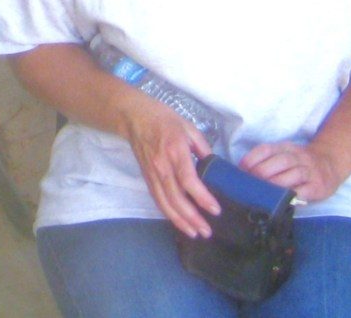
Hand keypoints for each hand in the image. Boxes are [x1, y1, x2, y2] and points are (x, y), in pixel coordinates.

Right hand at [117, 98, 218, 238]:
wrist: (134, 117)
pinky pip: (158, 200)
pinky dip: (168, 214)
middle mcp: (162, 166)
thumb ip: (202, 147)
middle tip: (207, 232)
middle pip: (176, 198)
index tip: (216, 210)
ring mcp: (152, 174)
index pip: (188, 180)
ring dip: (180, 221)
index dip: (202, 197)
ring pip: (165, 203)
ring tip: (194, 233)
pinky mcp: (147, 178)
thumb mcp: (188, 127)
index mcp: (175, 151)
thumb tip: (212, 166)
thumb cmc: (164, 119)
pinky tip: (179, 222)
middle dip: (192, 218)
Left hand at [240, 140, 347, 203]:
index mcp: (285, 148)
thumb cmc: (301, 163)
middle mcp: (298, 157)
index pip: (266, 149)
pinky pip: (305, 190)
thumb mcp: (285, 154)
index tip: (241, 171)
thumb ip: (268, 160)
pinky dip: (293, 195)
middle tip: (251, 185)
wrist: (330, 163)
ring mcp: (310, 171)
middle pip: (280, 161)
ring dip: (277, 184)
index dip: (252, 159)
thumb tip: (243, 174)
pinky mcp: (319, 186)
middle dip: (263, 172)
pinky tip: (283, 200)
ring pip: (294, 174)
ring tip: (264, 193)